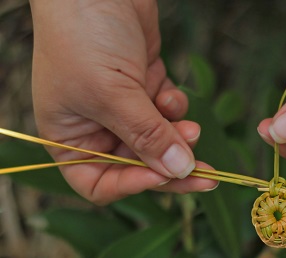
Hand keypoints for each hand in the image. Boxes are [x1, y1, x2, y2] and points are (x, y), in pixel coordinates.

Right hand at [30, 0, 216, 203]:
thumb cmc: (82, 36)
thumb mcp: (110, 94)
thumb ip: (146, 137)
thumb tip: (179, 171)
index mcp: (70, 137)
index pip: (99, 183)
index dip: (132, 185)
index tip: (163, 177)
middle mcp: (96, 127)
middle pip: (139, 165)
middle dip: (171, 166)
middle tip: (206, 176)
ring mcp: (123, 107)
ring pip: (159, 140)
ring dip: (177, 136)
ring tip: (190, 127)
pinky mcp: (144, 87)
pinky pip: (166, 112)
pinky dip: (174, 107)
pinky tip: (170, 94)